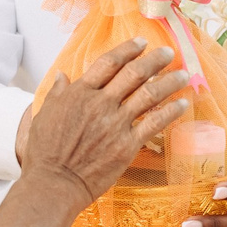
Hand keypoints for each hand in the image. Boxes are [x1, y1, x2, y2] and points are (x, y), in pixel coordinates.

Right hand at [20, 40, 195, 203]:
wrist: (54, 183)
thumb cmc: (45, 154)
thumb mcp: (43, 116)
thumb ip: (57, 94)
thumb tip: (62, 76)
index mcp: (79, 93)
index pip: (108, 63)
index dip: (127, 49)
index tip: (141, 42)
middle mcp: (100, 103)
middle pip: (133, 73)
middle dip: (154, 60)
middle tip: (168, 53)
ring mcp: (115, 123)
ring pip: (149, 94)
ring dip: (169, 81)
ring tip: (183, 74)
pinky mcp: (127, 144)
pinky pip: (155, 122)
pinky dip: (171, 111)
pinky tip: (182, 103)